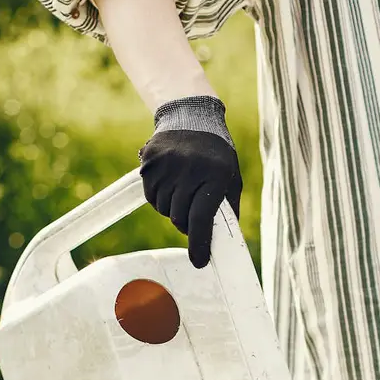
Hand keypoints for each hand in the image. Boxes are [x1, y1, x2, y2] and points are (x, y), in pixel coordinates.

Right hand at [139, 96, 241, 268]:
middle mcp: (188, 170)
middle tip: (193, 213)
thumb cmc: (217, 156)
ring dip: (171, 208)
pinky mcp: (149, 162)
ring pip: (163, 209)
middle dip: (186, 223)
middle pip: (179, 218)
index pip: (201, 219)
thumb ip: (227, 210)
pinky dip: (159, 197)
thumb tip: (223, 244)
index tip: (199, 262)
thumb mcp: (230, 179)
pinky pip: (151, 196)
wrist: (191, 117)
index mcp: (213, 176)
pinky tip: (170, 182)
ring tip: (182, 191)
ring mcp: (166, 165)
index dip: (199, 244)